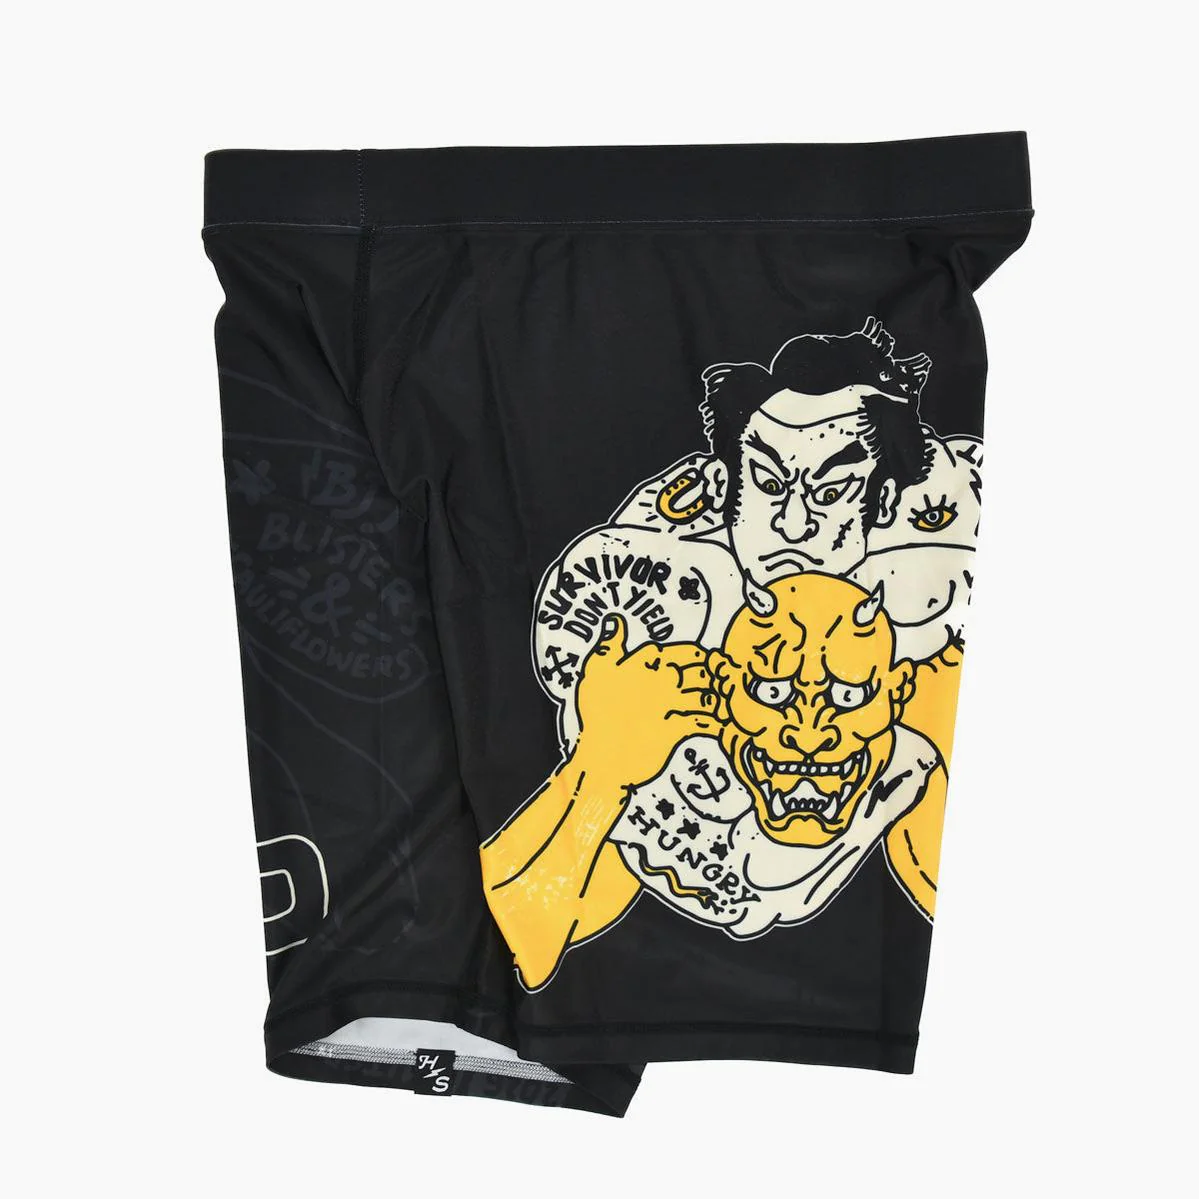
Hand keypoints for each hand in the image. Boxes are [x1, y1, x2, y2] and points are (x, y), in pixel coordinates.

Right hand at [573, 614, 724, 788]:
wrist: (600, 754)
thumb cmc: (597, 711)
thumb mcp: (596, 669)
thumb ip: (610, 643)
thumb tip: (615, 620)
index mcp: (646, 660)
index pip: (691, 651)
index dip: (703, 658)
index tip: (709, 666)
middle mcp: (662, 679)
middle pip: (706, 671)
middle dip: (718, 677)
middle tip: (723, 685)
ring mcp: (671, 704)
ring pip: (710, 695)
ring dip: (720, 700)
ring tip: (723, 704)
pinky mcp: (676, 729)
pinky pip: (707, 721)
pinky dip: (717, 723)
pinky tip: (720, 724)